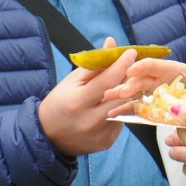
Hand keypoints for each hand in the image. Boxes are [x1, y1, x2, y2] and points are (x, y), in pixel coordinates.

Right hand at [38, 37, 133, 156]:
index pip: (106, 81)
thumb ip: (94, 64)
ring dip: (128, 93)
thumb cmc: (60, 103)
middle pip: (120, 95)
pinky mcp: (108, 142)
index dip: (121, 65)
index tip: (131, 52)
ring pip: (124, 108)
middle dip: (130, 78)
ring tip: (127, 82)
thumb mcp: (71, 81)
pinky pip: (122, 120)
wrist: (50, 137)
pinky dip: (121, 108)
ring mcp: (100, 134)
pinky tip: (116, 102)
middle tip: (135, 66)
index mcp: (77, 102)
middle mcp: (90, 121)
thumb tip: (112, 43)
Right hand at [104, 59, 185, 116]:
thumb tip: (176, 106)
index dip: (148, 66)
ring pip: (149, 94)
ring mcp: (177, 97)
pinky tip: (125, 113)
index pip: (167, 67)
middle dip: (132, 84)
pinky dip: (139, 110)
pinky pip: (154, 108)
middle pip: (153, 80)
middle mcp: (182, 84)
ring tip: (113, 103)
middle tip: (115, 92)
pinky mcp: (175, 111)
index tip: (131, 70)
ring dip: (131, 98)